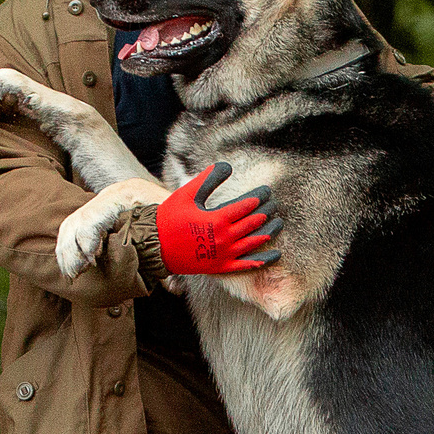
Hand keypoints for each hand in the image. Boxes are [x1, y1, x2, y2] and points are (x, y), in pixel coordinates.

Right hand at [157, 162, 279, 273]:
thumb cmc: (169, 218)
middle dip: (266, 212)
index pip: (246, 206)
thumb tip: (227, 165)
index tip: (267, 191)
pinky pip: (246, 265)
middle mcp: (224, 238)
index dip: (259, 197)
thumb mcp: (187, 194)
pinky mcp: (221, 267)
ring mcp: (224, 255)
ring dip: (268, 232)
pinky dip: (262, 260)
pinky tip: (276, 255)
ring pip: (254, 243)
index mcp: (217, 219)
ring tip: (279, 223)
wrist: (154, 247)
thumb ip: (208, 179)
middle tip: (275, 204)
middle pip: (253, 223)